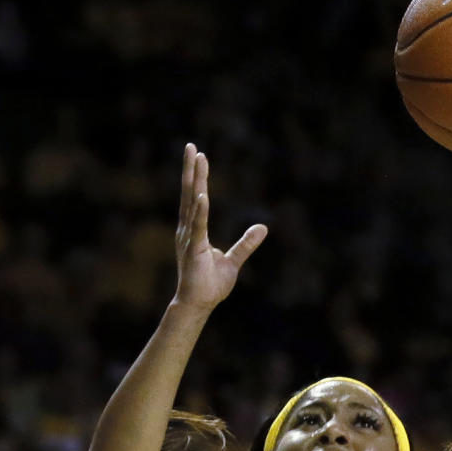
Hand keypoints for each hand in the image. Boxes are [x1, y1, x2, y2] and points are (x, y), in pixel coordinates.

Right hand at [173, 143, 267, 311]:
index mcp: (195, 231)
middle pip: (189, 193)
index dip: (198, 177)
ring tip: (198, 158)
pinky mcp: (193, 250)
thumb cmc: (211, 285)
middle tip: (191, 145)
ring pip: (192, 203)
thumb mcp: (234, 261)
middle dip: (191, 169)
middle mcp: (188, 230)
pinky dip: (200, 210)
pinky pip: (198, 226)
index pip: (195, 198)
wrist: (199, 305)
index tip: (199, 156)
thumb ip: (246, 243)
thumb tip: (263, 227)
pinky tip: (202, 194)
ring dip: (196, 180)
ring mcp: (189, 238)